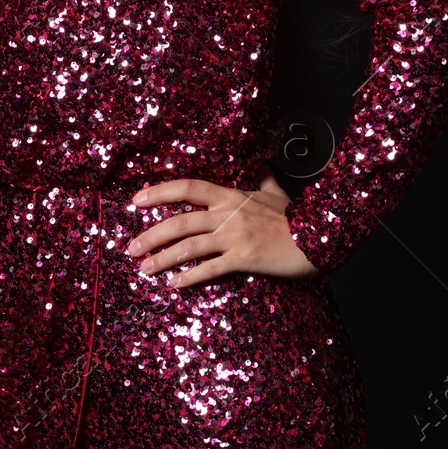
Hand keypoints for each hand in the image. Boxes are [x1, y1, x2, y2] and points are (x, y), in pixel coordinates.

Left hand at [125, 164, 320, 287]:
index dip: (159, 192)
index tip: (136, 200)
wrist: (318, 236)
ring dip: (163, 259)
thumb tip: (263, 163)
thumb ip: (264, 179)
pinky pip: (211, 269)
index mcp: (230, 195)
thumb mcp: (277, 192)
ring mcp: (235, 237)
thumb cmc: (295, 216)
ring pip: (190, 247)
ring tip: (143, 269)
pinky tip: (173, 285)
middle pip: (180, 221)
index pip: (188, 187)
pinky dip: (189, 277)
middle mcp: (228, 214)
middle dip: (151, 235)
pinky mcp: (244, 259)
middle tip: (130, 248)